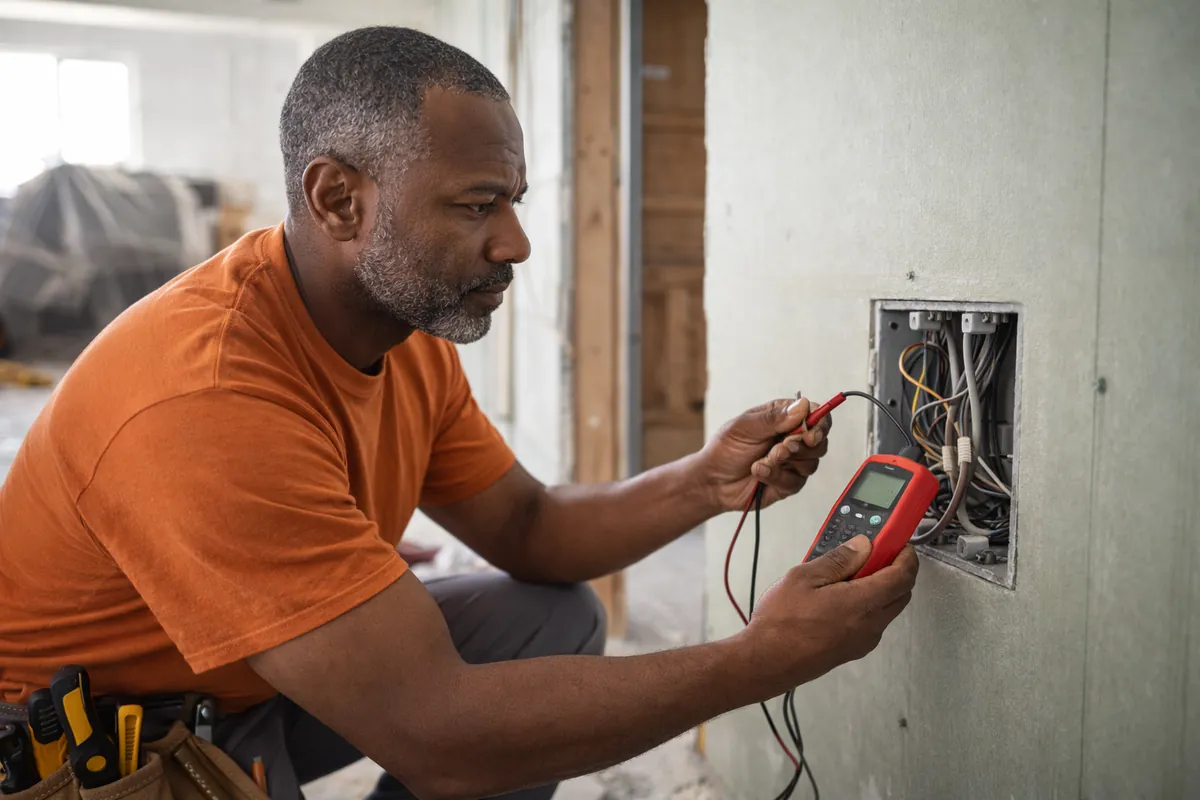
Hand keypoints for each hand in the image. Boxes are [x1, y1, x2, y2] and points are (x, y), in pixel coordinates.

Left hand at [696, 396, 832, 511]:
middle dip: (803, 445)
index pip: (815, 415)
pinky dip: (776, 476)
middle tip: (783, 447)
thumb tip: (803, 406)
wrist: (712, 480)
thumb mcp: (744, 427)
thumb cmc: (726, 448)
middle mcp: (792, 438)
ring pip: (811, 463)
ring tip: (764, 460)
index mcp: (784, 418)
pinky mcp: (788, 483)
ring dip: (786, 461)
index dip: (820, 423)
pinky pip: (796, 482)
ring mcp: (792, 462)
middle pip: (820, 441)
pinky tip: (758, 471)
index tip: (812, 432)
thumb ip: (774, 418)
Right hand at [740, 535, 917, 692]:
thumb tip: (864, 546)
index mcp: (861, 603)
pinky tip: (840, 597)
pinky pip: (873, 622)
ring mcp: (863, 641)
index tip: (899, 543)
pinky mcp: (853, 650)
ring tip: (850, 575)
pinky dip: (868, 605)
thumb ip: (838, 560)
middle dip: (896, 570)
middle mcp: (870, 625)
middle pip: (902, 593)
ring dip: (881, 588)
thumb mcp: (803, 577)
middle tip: (875, 555)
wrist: (767, 662)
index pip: (903, 576)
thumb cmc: (781, 622)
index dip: (906, 556)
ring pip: (887, 608)